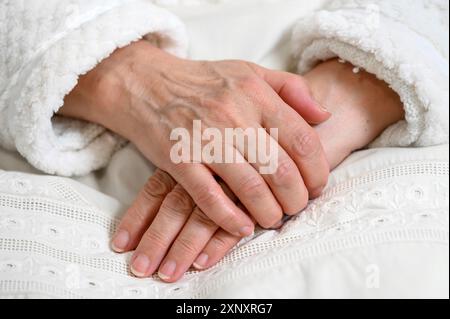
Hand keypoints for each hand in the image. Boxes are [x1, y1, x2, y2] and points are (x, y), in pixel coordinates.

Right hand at [61, 41, 330, 237]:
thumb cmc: (202, 81)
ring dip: (268, 213)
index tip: (317, 186)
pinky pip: (210, 197)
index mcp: (256, 93)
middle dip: (297, 198)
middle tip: (296, 207)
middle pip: (281, 170)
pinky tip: (242, 228)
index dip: (318, 171)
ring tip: (273, 219)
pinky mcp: (178, 160)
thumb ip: (291, 89)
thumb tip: (324, 116)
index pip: (303, 140)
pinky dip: (230, 219)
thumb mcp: (250, 71)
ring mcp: (205, 139)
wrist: (144, 84)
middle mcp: (233, 115)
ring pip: (251, 188)